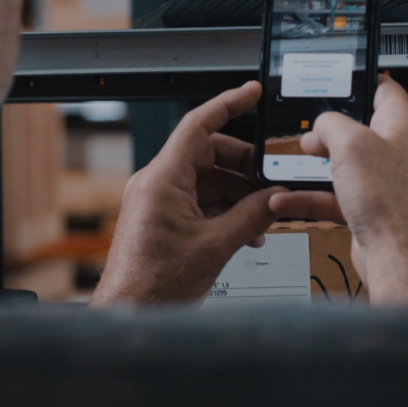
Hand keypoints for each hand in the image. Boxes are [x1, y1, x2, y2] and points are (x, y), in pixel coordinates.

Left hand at [91, 81, 283, 306]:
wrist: (130, 314)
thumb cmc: (154, 285)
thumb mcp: (216, 246)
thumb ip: (252, 216)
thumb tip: (277, 197)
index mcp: (162, 180)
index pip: (198, 125)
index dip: (228, 103)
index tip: (250, 92)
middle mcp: (156, 184)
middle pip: (208, 154)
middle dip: (244, 167)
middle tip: (272, 180)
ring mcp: (157, 201)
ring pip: (207, 180)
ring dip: (238, 195)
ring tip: (263, 216)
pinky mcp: (162, 218)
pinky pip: (199, 200)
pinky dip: (225, 210)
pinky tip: (247, 231)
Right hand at [269, 75, 407, 303]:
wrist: (396, 257)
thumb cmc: (390, 203)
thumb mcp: (350, 144)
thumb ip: (330, 125)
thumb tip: (320, 128)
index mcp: (402, 126)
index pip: (386, 90)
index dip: (363, 80)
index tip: (341, 78)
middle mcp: (396, 152)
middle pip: (359, 128)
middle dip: (329, 129)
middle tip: (310, 130)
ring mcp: (383, 182)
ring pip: (344, 164)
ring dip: (317, 164)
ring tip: (294, 161)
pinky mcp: (370, 208)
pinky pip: (335, 196)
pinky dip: (311, 196)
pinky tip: (288, 198)